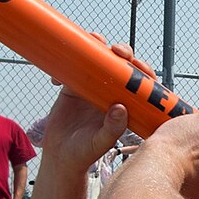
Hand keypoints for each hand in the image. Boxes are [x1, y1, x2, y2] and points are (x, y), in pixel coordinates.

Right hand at [38, 38, 144, 172]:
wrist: (60, 157)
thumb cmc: (84, 154)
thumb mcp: (100, 143)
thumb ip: (112, 128)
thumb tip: (121, 108)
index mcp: (124, 104)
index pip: (139, 82)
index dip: (141, 69)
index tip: (137, 64)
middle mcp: (110, 92)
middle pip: (120, 64)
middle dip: (122, 51)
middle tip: (116, 50)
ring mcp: (91, 87)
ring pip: (97, 59)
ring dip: (96, 46)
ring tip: (93, 42)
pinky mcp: (71, 86)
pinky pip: (70, 67)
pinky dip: (65, 63)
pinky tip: (57, 79)